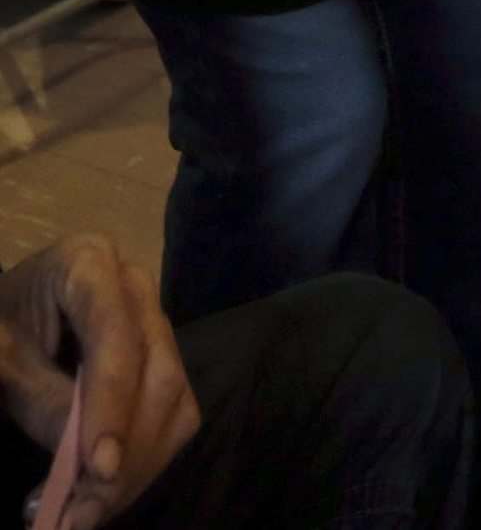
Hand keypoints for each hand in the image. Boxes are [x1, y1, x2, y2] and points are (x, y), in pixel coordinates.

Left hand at [0, 236, 197, 529]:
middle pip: (159, 371)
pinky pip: (174, 412)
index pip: (116, 338)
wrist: (4, 326)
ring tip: (84, 514)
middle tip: (83, 513)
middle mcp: (137, 286)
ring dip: (138, 465)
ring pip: (175, 397)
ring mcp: (155, 321)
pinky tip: (101, 492)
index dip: (112, 404)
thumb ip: (38, 399)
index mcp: (89, 264)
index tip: (98, 468)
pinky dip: (145, 461)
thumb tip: (86, 459)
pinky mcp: (161, 357)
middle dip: (128, 448)